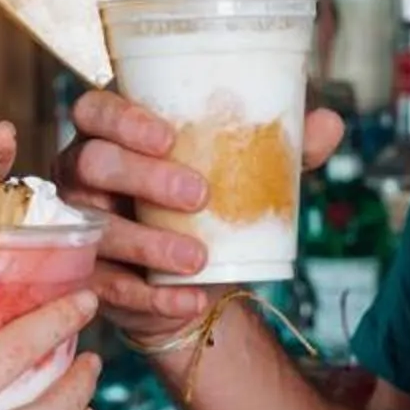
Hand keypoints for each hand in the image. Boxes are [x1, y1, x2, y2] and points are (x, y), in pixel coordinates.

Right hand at [54, 90, 345, 344]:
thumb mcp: (246, 174)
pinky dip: (153, 298)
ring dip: (149, 244)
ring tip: (199, 260)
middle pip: (91, 163)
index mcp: (113, 134)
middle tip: (201, 196)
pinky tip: (191, 299)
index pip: (95, 110)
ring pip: (97, 229)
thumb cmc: (211, 206)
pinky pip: (109, 288)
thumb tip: (328, 124)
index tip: (168, 136)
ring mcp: (81, 228)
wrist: (197, 279)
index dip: (122, 118)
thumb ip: (282, 149)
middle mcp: (84, 175)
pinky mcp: (89, 278)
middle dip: (144, 177)